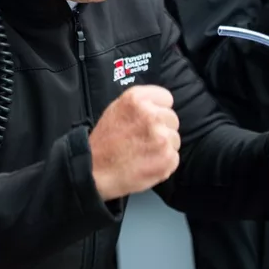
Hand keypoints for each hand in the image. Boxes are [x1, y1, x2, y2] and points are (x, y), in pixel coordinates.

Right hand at [89, 85, 180, 200]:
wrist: (94, 170)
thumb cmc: (104, 141)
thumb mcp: (117, 109)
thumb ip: (140, 104)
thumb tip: (160, 106)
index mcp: (137, 99)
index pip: (166, 98)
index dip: (158, 109)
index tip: (150, 119)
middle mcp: (151, 115)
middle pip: (172, 119)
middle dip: (162, 129)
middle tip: (143, 139)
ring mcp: (161, 137)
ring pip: (174, 139)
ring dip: (163, 147)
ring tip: (143, 153)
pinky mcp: (167, 158)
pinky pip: (174, 157)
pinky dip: (163, 163)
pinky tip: (146, 164)